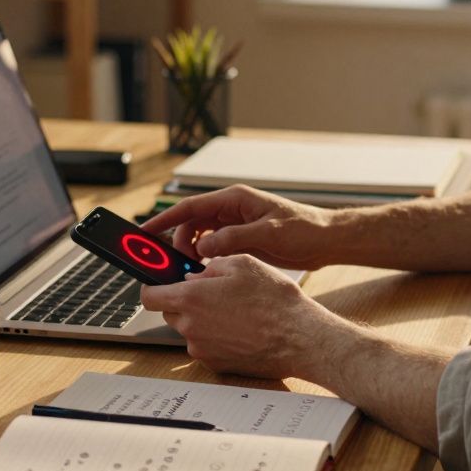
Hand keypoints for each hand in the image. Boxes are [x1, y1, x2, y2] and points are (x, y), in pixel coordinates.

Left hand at [139, 255, 340, 378]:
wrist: (300, 337)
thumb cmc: (275, 300)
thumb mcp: (242, 264)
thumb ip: (209, 267)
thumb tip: (194, 275)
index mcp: (191, 298)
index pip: (149, 296)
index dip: (153, 287)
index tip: (160, 284)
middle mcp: (191, 327)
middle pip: (169, 313)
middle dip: (183, 302)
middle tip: (211, 294)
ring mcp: (202, 349)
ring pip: (189, 330)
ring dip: (201, 320)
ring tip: (233, 311)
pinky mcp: (216, 364)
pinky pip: (205, 347)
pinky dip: (216, 338)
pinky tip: (240, 329)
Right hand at [142, 185, 337, 268]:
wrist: (325, 240)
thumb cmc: (303, 229)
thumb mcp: (268, 233)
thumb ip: (234, 238)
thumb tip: (204, 245)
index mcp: (235, 199)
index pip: (190, 207)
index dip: (165, 219)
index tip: (145, 232)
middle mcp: (231, 209)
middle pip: (191, 223)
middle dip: (178, 242)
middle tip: (175, 264)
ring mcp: (235, 224)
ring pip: (200, 236)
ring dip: (192, 251)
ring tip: (191, 271)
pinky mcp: (240, 239)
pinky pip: (213, 246)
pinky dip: (205, 257)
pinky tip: (206, 271)